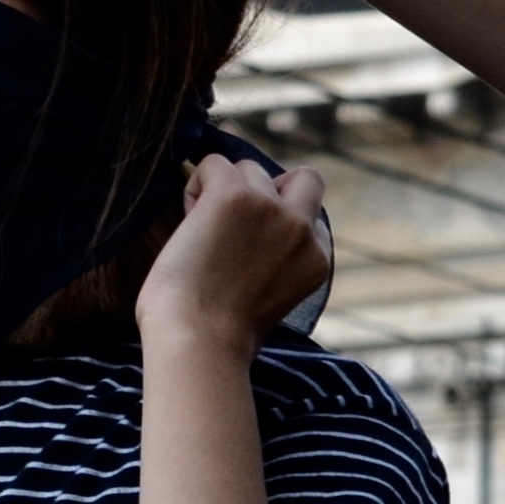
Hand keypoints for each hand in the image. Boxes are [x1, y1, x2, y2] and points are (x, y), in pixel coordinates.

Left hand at [137, 154, 331, 359]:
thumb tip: (252, 224)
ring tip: (202, 230)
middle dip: (272, 189)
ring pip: (250, 168)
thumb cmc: (219, 332)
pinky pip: (213, 163)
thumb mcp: (272, 294)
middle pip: (307, 179)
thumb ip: (278, 257)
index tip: (249, 244)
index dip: (278, 220)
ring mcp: (271, 208)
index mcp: (317, 259)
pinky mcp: (234, 194)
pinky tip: (187, 219)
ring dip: (224, 189)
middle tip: (235, 218)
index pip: (311, 216)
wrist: (199, 340)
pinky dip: (196, 184)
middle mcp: (302, 230)